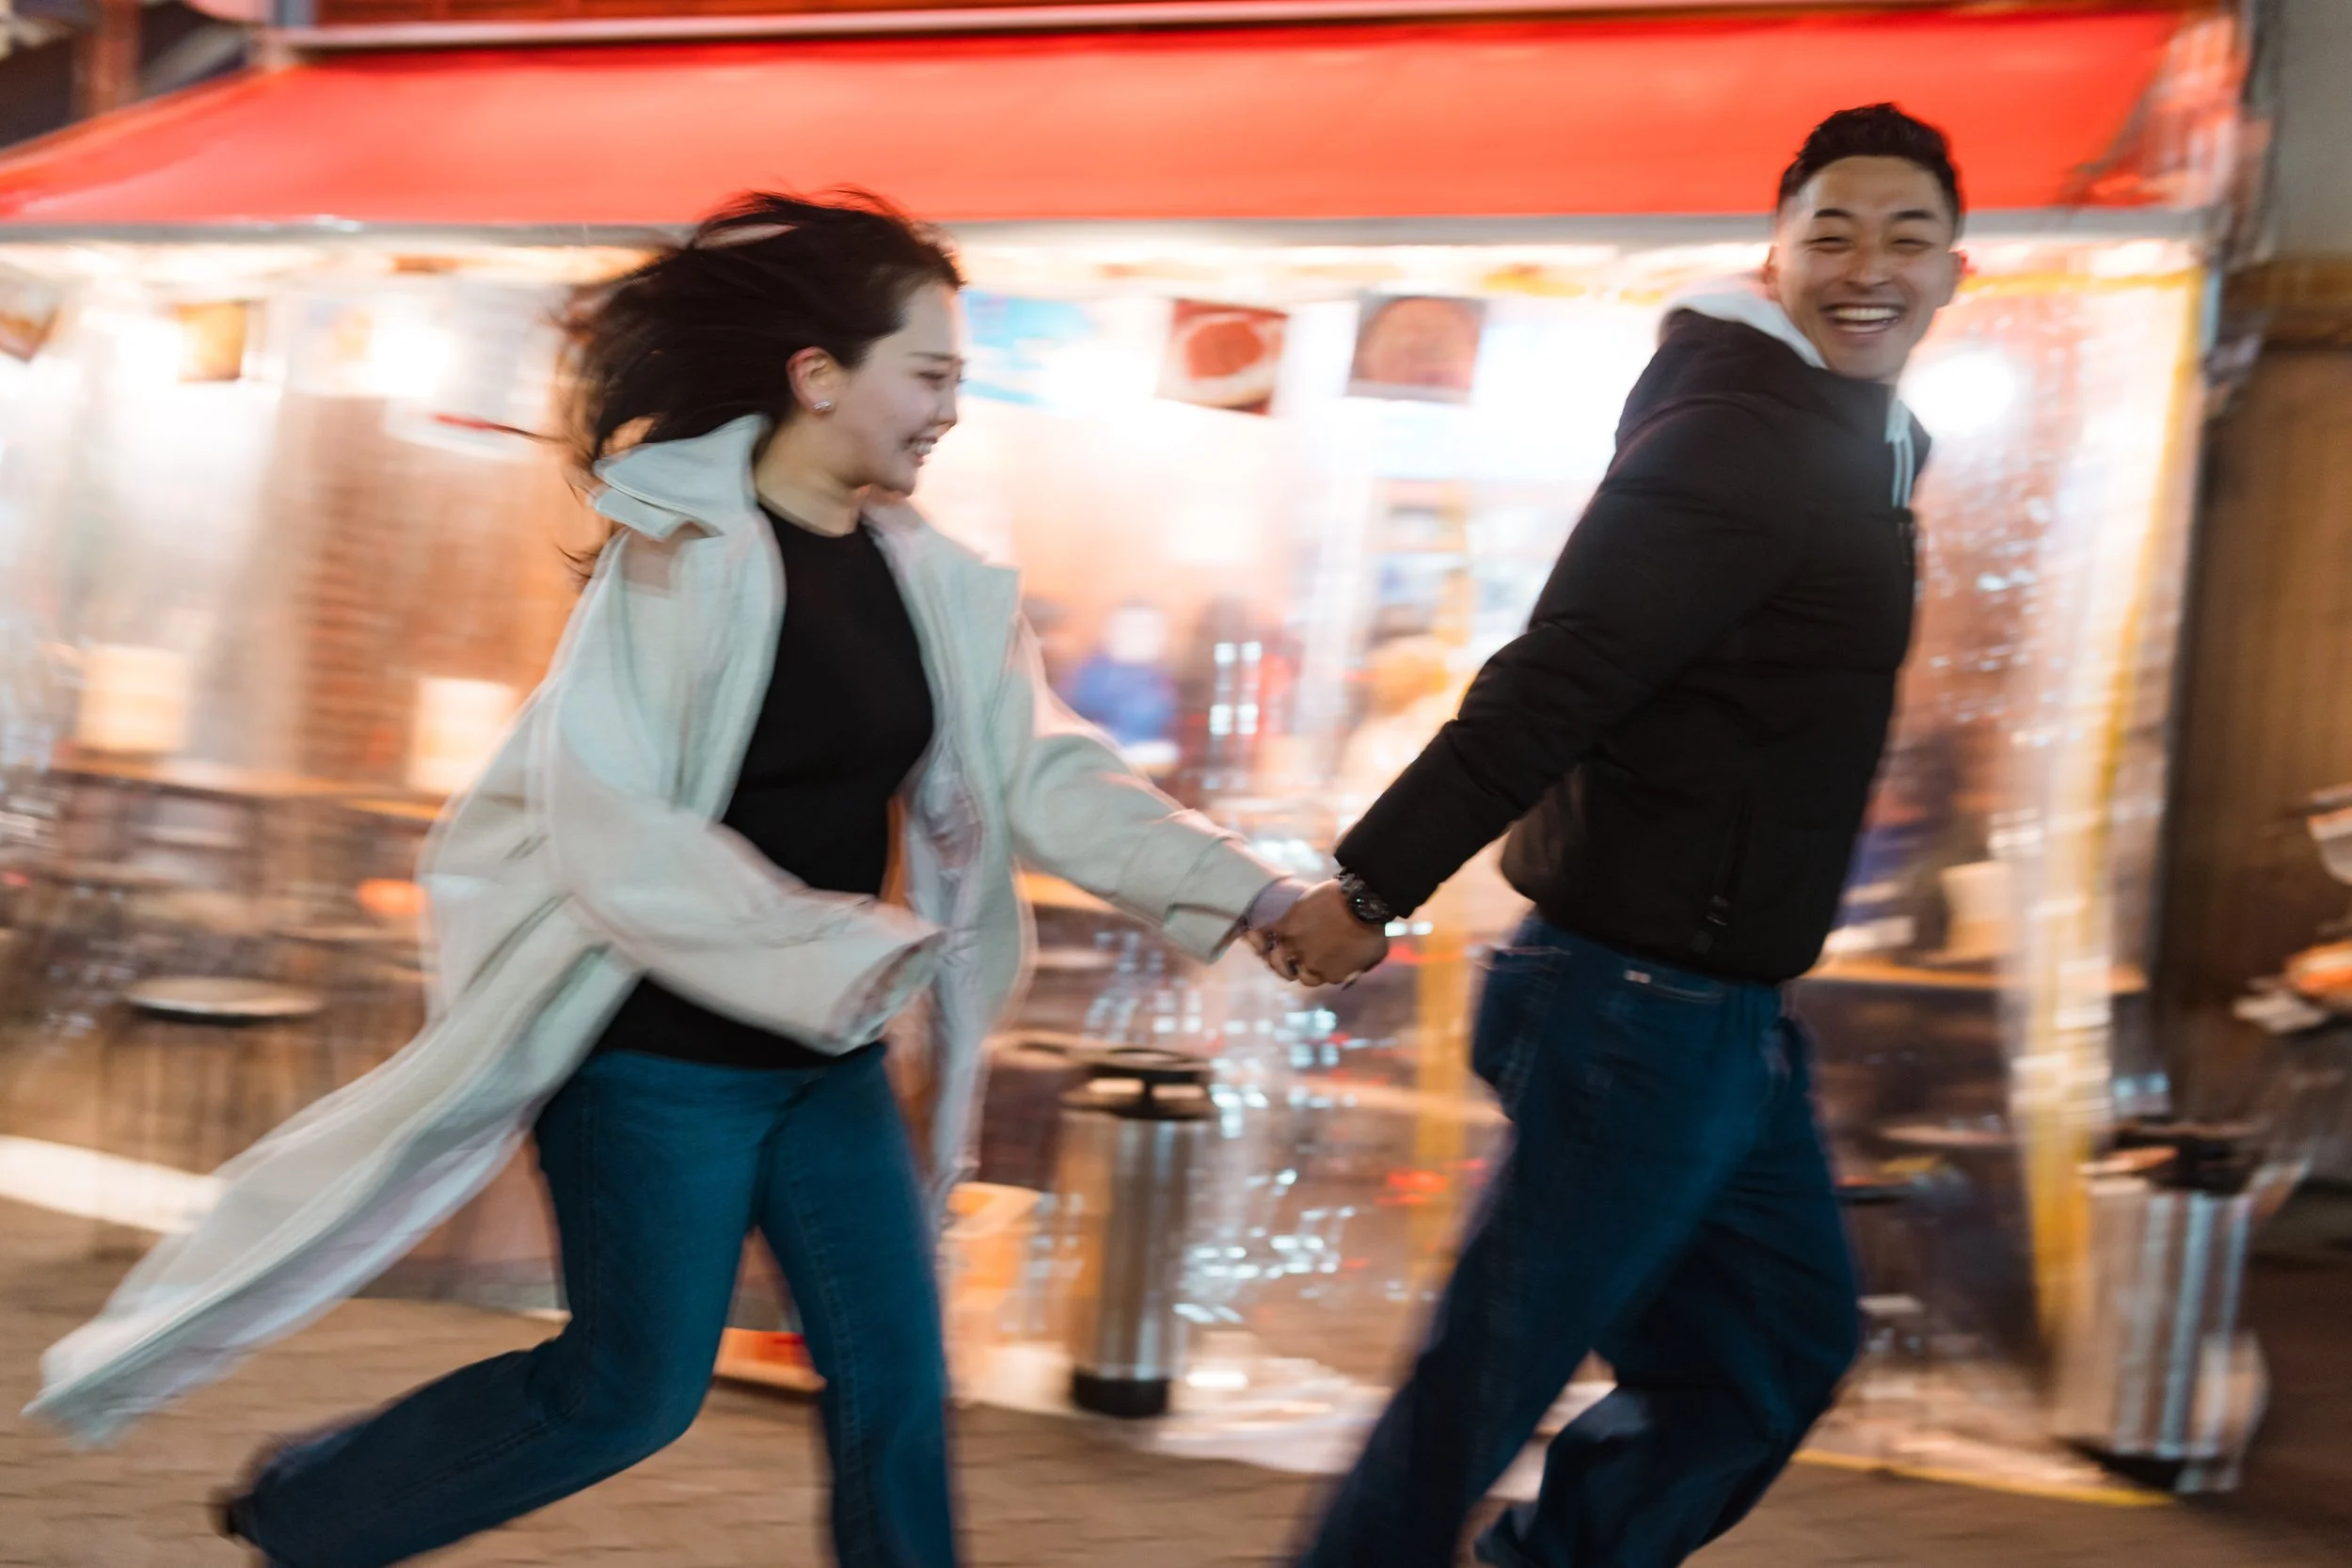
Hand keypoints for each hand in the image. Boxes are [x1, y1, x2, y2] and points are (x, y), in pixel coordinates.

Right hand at [1264, 880, 1388, 986]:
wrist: (1361, 902)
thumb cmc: (1373, 927)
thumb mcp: (1374, 955)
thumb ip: (1360, 968)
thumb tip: (1353, 975)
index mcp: (1330, 975)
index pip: (1314, 978)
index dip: (1314, 970)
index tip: (1315, 961)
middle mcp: (1309, 965)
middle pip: (1292, 973)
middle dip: (1291, 967)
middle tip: (1290, 959)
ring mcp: (1296, 946)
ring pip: (1276, 959)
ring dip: (1275, 957)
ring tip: (1270, 951)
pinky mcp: (1287, 927)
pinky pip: (1267, 935)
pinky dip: (1259, 936)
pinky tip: (1254, 932)